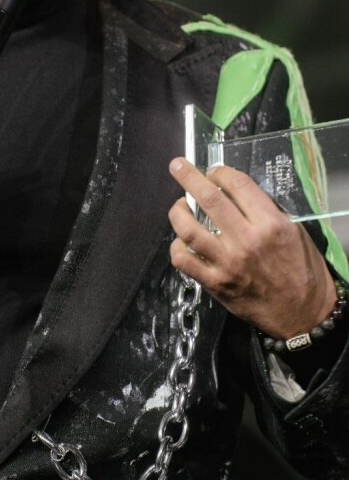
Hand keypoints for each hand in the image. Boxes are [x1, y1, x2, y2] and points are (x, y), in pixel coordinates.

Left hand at [168, 158, 336, 338]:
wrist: (303, 314)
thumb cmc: (302, 270)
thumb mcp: (294, 231)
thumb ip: (265, 211)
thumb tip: (236, 193)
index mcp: (270, 224)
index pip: (238, 185)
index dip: (221, 172)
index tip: (213, 170)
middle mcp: (246, 240)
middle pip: (209, 199)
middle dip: (189, 177)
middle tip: (177, 165)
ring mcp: (227, 263)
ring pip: (188, 229)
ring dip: (178, 211)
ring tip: (179, 206)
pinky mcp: (215, 283)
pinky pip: (184, 261)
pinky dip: (177, 247)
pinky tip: (182, 240)